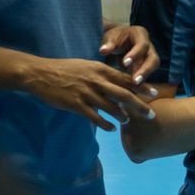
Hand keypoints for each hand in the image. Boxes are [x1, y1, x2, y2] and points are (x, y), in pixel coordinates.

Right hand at [25, 57, 160, 131]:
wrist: (39, 73)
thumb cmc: (64, 69)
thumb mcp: (86, 66)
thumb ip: (102, 74)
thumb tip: (117, 83)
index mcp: (100, 69)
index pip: (126, 78)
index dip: (142, 87)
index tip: (155, 93)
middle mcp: (96, 80)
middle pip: (124, 94)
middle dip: (140, 105)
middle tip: (151, 114)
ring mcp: (86, 93)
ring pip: (111, 107)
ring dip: (122, 116)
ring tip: (128, 121)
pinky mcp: (75, 104)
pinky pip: (95, 117)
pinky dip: (105, 124)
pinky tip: (111, 128)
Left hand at [100, 23, 158, 83]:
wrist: (117, 41)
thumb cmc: (114, 37)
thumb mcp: (110, 37)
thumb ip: (108, 44)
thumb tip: (103, 51)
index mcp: (140, 34)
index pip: (142, 45)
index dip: (135, 54)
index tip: (125, 63)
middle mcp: (149, 46)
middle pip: (153, 59)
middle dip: (145, 70)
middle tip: (135, 81)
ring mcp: (149, 56)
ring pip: (152, 68)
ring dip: (144, 78)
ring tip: (135, 87)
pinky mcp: (146, 66)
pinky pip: (147, 75)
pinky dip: (141, 82)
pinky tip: (133, 90)